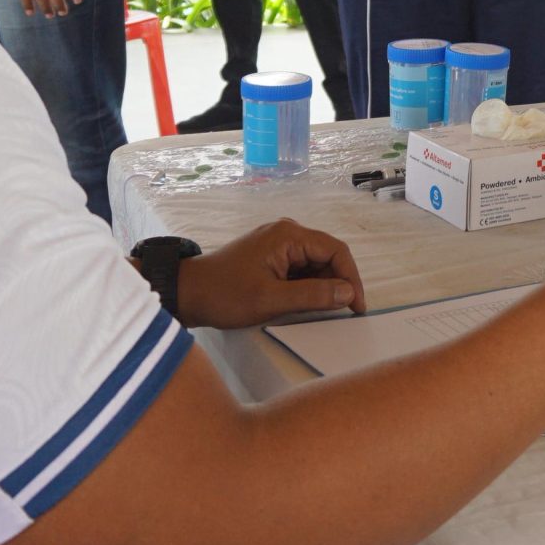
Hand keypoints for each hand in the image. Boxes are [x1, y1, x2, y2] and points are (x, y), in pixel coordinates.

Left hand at [170, 219, 364, 327]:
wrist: (187, 293)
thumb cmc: (226, 295)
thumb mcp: (271, 300)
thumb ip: (313, 296)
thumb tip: (348, 293)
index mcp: (288, 235)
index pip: (336, 250)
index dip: (352, 278)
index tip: (357, 307)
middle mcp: (286, 232)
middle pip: (327, 255)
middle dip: (338, 282)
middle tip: (344, 313)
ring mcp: (277, 243)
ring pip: (314, 263)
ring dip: (323, 286)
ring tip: (325, 311)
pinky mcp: (270, 255)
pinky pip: (299, 267)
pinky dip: (307, 285)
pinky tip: (306, 303)